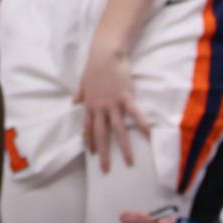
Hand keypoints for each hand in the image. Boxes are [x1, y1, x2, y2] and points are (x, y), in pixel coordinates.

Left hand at [74, 37, 150, 173]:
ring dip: (123, 147)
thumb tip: (74, 102)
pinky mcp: (126, 97)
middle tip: (105, 169)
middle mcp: (100, 107)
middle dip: (103, 153)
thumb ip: (79, 94)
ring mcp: (113, 103)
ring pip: (118, 130)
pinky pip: (134, 114)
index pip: (87, 128)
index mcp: (89, 104)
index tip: (91, 154)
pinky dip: (141, 124)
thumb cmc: (94, 66)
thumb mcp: (83, 81)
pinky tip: (149, 135)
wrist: (106, 53)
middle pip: (101, 134)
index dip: (89, 141)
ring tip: (129, 161)